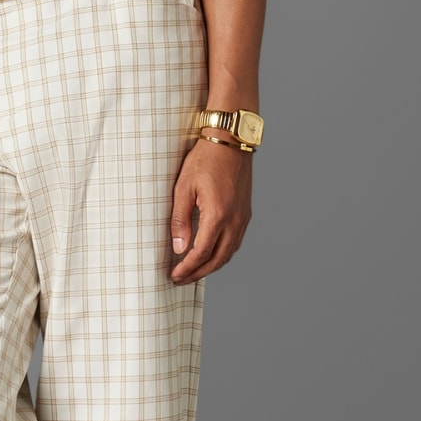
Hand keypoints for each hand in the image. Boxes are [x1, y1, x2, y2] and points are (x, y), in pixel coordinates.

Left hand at [169, 136, 253, 282]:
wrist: (230, 141)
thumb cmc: (205, 160)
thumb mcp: (183, 188)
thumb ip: (180, 220)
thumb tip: (178, 248)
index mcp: (218, 215)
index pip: (201, 253)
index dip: (187, 268)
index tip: (174, 275)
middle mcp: (234, 220)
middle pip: (217, 260)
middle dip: (198, 273)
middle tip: (181, 280)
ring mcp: (243, 217)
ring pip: (229, 253)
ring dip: (211, 266)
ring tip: (194, 271)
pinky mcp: (246, 212)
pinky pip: (235, 242)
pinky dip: (222, 254)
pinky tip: (211, 254)